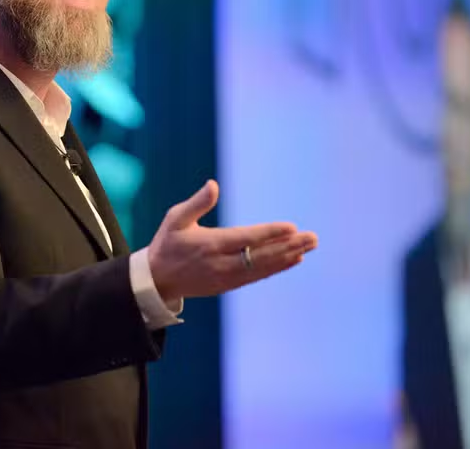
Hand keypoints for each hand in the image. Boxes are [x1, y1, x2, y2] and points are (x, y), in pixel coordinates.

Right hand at [147, 180, 317, 301]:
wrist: (156, 281)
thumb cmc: (167, 243)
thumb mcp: (175, 219)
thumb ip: (197, 203)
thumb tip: (214, 184)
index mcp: (209, 245)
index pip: (245, 238)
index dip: (270, 234)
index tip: (292, 227)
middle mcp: (221, 264)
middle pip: (261, 256)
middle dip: (289, 246)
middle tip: (313, 238)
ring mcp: (226, 277)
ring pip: (263, 268)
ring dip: (288, 257)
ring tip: (309, 247)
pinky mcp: (228, 285)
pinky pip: (257, 276)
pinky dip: (276, 268)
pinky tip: (293, 259)